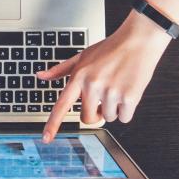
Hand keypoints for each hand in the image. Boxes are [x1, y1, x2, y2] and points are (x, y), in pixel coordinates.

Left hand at [37, 12, 170, 141]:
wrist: (138, 40)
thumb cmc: (110, 48)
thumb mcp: (82, 56)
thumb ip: (61, 69)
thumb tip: (41, 76)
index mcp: (79, 76)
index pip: (62, 105)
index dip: (53, 124)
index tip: (46, 138)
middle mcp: (93, 85)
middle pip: (87, 118)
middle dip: (95, 112)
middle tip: (103, 96)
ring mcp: (110, 92)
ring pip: (108, 118)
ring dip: (113, 108)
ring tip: (117, 86)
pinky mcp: (129, 97)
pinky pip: (124, 118)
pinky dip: (127, 109)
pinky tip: (128, 90)